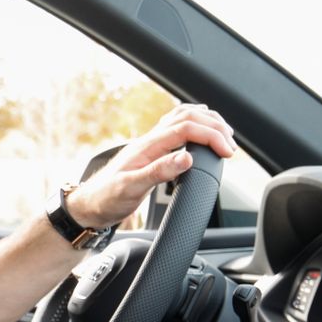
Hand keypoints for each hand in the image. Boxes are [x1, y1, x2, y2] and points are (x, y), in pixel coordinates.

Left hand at [66, 103, 236, 228]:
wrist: (90, 205)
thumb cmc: (107, 199)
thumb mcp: (132, 189)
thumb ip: (159, 172)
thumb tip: (186, 159)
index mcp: (147, 146)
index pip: (187, 128)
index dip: (211, 135)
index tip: (227, 152)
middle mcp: (150, 139)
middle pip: (188, 116)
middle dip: (215, 126)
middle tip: (231, 147)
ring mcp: (151, 143)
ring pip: (183, 117)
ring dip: (207, 121)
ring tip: (225, 134)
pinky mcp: (152, 150)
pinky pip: (176, 127)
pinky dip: (195, 124)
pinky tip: (201, 132)